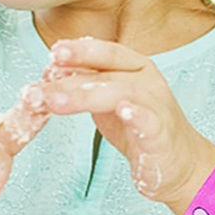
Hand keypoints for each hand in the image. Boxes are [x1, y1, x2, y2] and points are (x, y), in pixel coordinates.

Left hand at [41, 38, 214, 210]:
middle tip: (37, 91)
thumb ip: (83, 84)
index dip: (79, 50)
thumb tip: (47, 74)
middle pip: (105, 74)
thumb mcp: (107, 99)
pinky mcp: (161, 135)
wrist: (178, 163)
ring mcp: (157, 107)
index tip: (52, 53)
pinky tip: (123, 111)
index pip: (105, 52)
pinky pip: (149, 121)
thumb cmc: (138, 126)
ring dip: (86, 96)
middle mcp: (147, 81)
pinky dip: (136, 115)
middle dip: (68, 81)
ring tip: (58, 103)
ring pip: (121, 94)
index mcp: (134, 67)